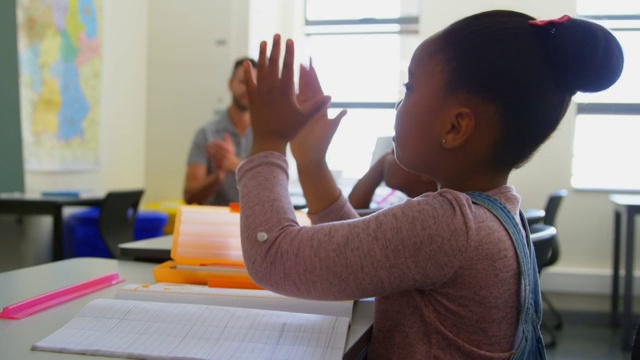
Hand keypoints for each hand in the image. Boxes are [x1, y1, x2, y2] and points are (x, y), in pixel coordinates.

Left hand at [206, 134, 239, 171]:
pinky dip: (210, 155)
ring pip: (214, 154)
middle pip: (216, 149)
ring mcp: (223, 159)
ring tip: (206, 148)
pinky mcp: (221, 164)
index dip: (214, 142)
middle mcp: (226, 155)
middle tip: (207, 144)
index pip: (220, 144)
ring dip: (209, 150)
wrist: (233, 164)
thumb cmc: (231, 154)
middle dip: (211, 146)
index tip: (211, 141)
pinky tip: (207, 153)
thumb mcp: (231, 146)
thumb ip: (228, 140)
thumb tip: (225, 133)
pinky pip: (214, 158)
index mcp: (229, 150)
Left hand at [243, 34, 331, 154]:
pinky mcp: (252, 99)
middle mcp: (272, 88)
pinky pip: (249, 82)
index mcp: (286, 90)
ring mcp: (261, 93)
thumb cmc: (288, 129)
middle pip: (274, 63)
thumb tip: (330, 96)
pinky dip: (248, 72)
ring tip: (264, 43)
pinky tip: (247, 63)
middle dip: (276, 48)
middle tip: (277, 35)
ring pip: (261, 69)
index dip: (289, 52)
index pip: (288, 66)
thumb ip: (317, 105)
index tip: (290, 41)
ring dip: (262, 54)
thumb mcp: (305, 117)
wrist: (268, 141)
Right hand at [291, 61, 346, 165]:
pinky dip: (284, 97)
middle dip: (302, 75)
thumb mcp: (329, 130)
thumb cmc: (320, 145)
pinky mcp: (294, 119)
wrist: (311, 159)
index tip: (309, 64)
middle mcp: (311, 110)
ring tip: (285, 71)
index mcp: (320, 110)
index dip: (313, 77)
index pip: (316, 89)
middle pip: (306, 88)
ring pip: (296, 94)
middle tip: (298, 61)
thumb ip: (336, 119)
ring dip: (292, 83)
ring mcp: (302, 114)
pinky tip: (276, 89)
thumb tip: (345, 110)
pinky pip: (288, 105)